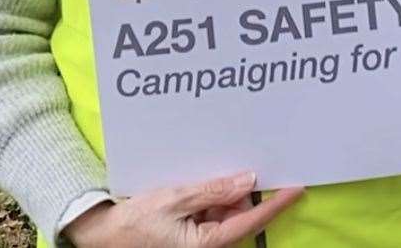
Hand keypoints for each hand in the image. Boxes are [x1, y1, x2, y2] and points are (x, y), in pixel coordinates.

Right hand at [64, 170, 303, 246]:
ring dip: (222, 192)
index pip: (251, 220)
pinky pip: (211, 213)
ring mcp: (202, 240)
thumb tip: (247, 180)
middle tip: (245, 161)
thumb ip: (212, 190)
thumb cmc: (134, 223)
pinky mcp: (193, 234)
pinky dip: (210, 196)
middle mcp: (210, 245)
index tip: (296, 188)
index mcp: (208, 243)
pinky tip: (199, 181)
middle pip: (239, 214)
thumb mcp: (173, 199)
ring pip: (226, 212)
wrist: (104, 237)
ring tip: (209, 171)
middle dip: (240, 190)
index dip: (276, 203)